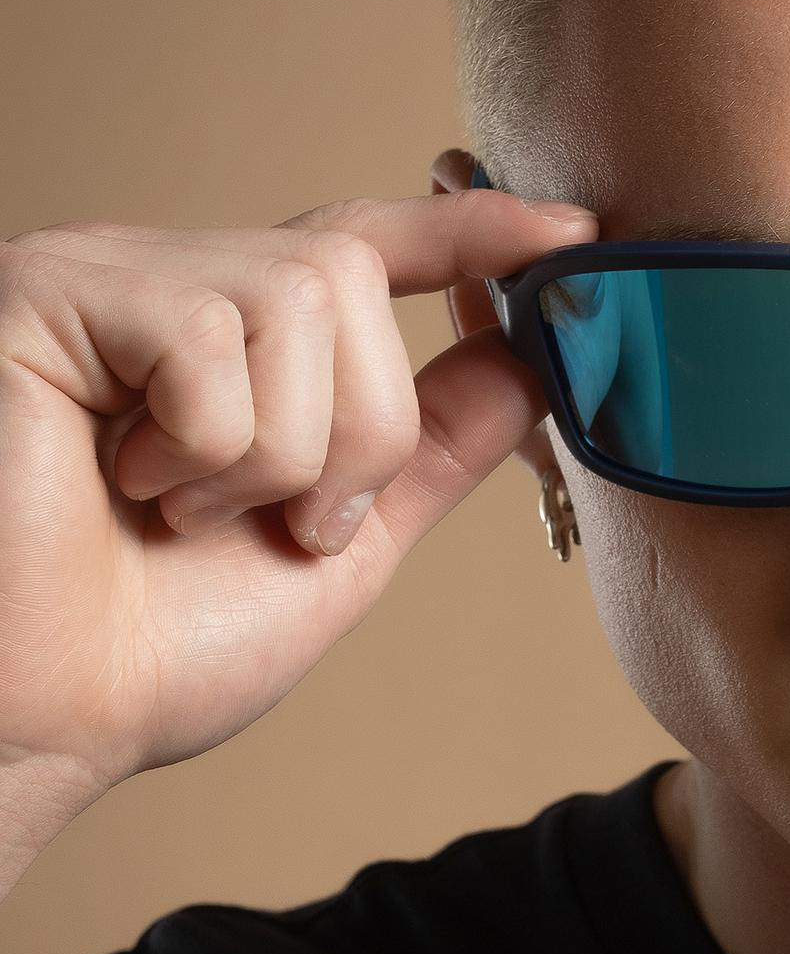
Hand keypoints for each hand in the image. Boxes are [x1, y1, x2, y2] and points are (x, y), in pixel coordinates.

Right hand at [0, 189, 596, 809]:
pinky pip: (207, 336)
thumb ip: (432, 447)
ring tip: (183, 514)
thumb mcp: (343, 544)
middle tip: (288, 523)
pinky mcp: (46, 292)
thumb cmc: (156, 650)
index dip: (470, 233)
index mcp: (238, 343)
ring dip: (279, 453)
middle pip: (350, 281)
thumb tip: (532, 360)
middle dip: (358, 431)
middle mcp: (170, 286)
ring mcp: (106, 279)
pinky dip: (202, 447)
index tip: (572, 234)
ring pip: (296, 300)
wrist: (38, 721)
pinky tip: (124, 486)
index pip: (369, 246)